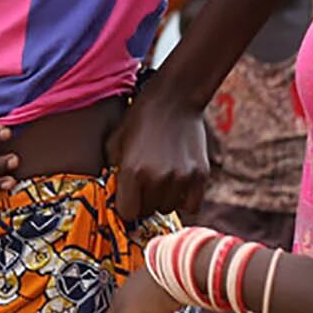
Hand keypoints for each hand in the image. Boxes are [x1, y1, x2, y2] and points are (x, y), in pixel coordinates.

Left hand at [105, 85, 207, 224]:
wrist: (173, 99)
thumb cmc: (139, 119)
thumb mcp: (114, 142)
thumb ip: (112, 172)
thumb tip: (113, 196)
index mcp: (132, 171)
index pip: (128, 212)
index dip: (125, 206)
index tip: (126, 198)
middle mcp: (157, 178)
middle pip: (148, 211)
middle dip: (142, 201)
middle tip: (143, 185)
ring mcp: (181, 178)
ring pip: (169, 208)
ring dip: (163, 199)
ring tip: (160, 179)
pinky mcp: (200, 175)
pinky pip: (192, 205)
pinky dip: (184, 200)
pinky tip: (177, 186)